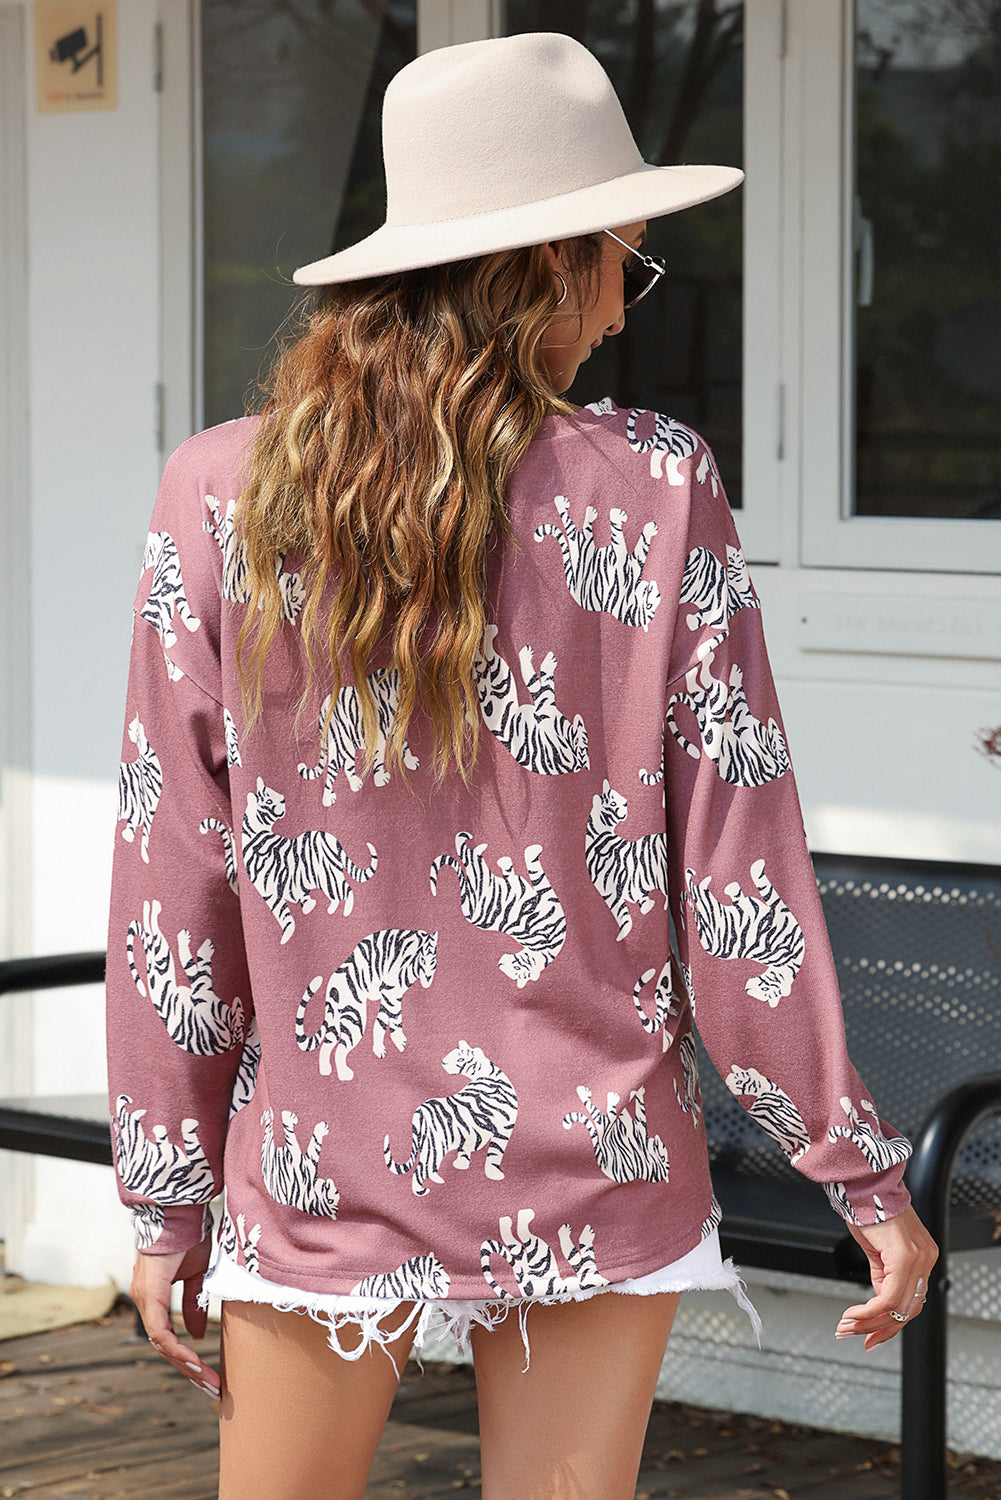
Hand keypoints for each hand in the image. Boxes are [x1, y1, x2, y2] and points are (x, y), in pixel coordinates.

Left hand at [131, 1237, 219, 1398]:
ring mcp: (145, 1299)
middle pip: (163, 1348)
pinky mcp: (150, 1294)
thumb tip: (197, 1336)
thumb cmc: (187, 1236)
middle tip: (210, 1387)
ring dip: (184, 1365)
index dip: (185, 1359)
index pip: (166, 1338)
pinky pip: (160, 1331)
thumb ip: (194, 1303)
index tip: (206, 1374)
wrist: (179, 1210)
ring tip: (206, 1380)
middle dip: (188, 1370)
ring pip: (160, 1344)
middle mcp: (145, 1302)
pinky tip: (193, 1360)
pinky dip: (175, 1347)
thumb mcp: (197, 1274)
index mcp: (154, 1298)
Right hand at [835, 1205, 937, 1349]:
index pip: (912, 1301)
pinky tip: (853, 1313)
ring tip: (847, 1326)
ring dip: (869, 1322)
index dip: (890, 1323)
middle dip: (879, 1329)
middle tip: (854, 1334)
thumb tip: (878, 1297)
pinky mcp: (904, 1256)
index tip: (869, 1335)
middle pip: (907, 1309)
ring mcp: (918, 1258)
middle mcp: (926, 1259)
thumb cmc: (868, 1208)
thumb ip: (883, 1272)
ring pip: (898, 1308)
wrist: (863, 1183)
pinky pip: (889, 1296)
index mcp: (923, 1256)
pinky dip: (868, 1311)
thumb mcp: (878, 1248)